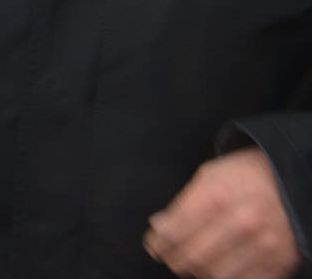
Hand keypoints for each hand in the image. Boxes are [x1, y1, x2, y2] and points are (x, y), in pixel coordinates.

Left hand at [144, 148, 301, 278]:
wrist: (291, 181)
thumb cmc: (244, 176)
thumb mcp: (209, 176)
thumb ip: (182, 202)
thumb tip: (159, 226)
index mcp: (219, 197)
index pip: (174, 233)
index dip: (157, 244)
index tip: (153, 246)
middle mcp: (243, 223)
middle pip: (193, 257)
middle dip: (174, 260)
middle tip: (169, 257)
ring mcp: (264, 245)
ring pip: (216, 275)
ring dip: (197, 273)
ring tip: (191, 264)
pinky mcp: (281, 261)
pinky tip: (217, 269)